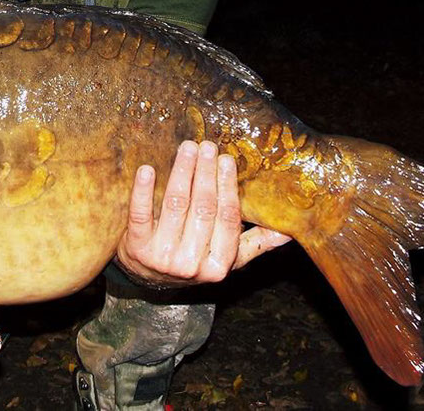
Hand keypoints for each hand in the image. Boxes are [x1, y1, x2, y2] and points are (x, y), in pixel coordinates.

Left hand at [116, 140, 290, 286]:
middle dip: (206, 174)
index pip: (227, 219)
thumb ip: (253, 244)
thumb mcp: (224, 259)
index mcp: (218, 266)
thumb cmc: (191, 258)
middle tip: (207, 147)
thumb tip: (288, 231)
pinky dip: (143, 191)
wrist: (145, 276)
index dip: (227, 187)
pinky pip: (140, 215)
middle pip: (203, 209)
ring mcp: (162, 257)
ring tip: (187, 148)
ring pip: (176, 206)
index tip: (226, 160)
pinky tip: (146, 169)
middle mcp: (191, 264)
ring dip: (182, 172)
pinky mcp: (136, 247)